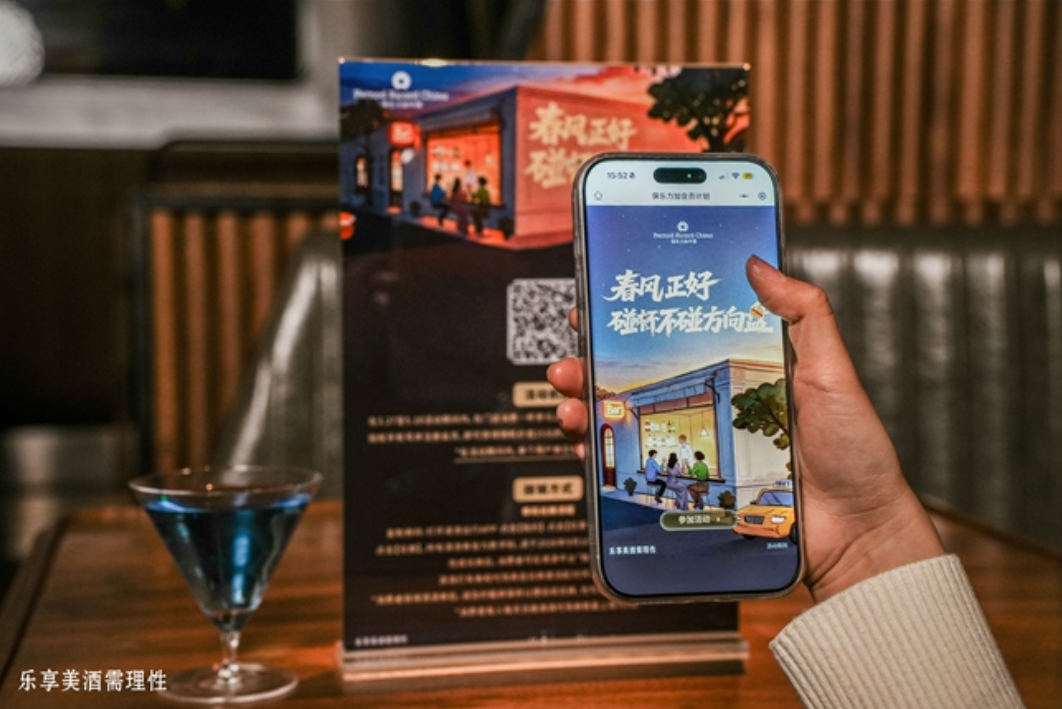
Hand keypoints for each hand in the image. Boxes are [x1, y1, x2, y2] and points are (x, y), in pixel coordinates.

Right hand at [548, 256, 943, 602]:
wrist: (857, 533)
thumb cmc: (853, 453)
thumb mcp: (832, 372)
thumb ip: (803, 314)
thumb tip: (759, 263)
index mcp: (739, 376)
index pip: (676, 340)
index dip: (634, 324)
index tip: (600, 305)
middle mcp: (712, 411)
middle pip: (639, 384)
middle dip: (593, 369)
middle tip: (570, 361)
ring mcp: (700, 453)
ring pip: (629, 426)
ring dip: (588, 412)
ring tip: (571, 404)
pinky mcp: (693, 493)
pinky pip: (639, 473)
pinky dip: (605, 462)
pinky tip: (589, 450)